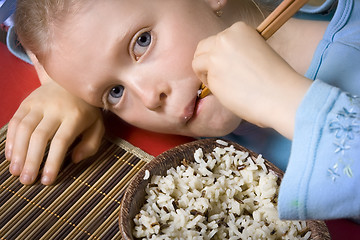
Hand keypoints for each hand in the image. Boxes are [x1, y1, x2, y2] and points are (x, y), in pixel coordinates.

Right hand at [5, 81, 104, 184]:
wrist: (71, 80)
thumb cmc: (87, 109)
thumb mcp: (97, 126)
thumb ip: (91, 144)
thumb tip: (75, 160)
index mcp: (75, 116)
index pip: (61, 141)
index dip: (52, 162)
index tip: (47, 180)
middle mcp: (55, 108)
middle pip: (39, 137)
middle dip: (31, 161)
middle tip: (27, 180)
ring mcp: (39, 103)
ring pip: (24, 129)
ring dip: (17, 152)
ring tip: (15, 172)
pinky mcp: (27, 102)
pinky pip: (15, 121)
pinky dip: (10, 139)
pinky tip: (10, 155)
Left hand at [192, 22, 310, 137]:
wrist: (280, 95)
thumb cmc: (274, 79)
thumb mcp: (257, 52)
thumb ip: (237, 51)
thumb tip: (220, 61)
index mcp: (239, 29)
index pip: (218, 39)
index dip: (219, 53)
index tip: (228, 65)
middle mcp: (224, 38)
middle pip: (202, 48)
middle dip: (206, 61)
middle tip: (217, 75)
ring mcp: (216, 56)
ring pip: (197, 63)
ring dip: (205, 74)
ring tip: (222, 85)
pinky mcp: (211, 75)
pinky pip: (204, 81)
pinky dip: (211, 87)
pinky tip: (228, 93)